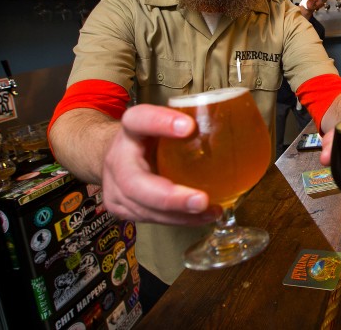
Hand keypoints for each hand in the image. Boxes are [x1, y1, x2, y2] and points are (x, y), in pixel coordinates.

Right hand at [101, 104, 219, 225]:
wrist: (112, 155)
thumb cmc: (146, 137)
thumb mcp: (161, 120)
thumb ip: (184, 120)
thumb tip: (228, 121)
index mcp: (130, 130)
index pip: (139, 120)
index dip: (160, 122)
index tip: (188, 126)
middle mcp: (117, 160)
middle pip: (135, 183)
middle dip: (170, 197)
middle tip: (201, 201)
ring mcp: (115, 189)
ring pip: (145, 208)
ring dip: (180, 214)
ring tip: (211, 211)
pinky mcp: (122, 209)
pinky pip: (152, 218)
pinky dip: (180, 220)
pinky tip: (203, 216)